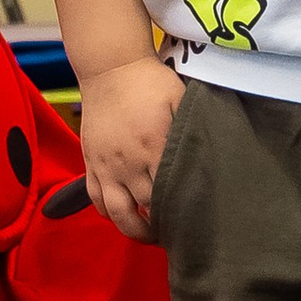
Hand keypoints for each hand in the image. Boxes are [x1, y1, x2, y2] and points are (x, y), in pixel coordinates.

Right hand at [79, 54, 184, 241]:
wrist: (110, 67)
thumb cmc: (151, 82)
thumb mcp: (180, 100)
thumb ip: (190, 131)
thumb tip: (209, 160)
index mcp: (154, 146)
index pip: (169, 193)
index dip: (182, 212)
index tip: (195, 221)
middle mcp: (128, 162)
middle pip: (146, 208)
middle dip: (163, 225)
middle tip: (179, 231)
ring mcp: (106, 165)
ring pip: (117, 213)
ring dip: (134, 230)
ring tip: (150, 233)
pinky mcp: (91, 163)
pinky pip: (96, 199)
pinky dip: (109, 213)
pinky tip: (124, 214)